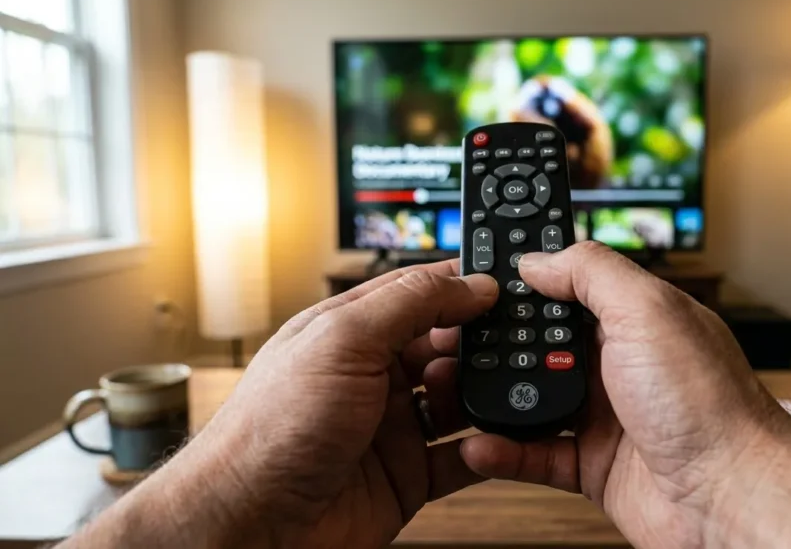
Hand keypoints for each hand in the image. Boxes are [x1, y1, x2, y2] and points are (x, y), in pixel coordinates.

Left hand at [68, 261, 498, 548]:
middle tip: (522, 341)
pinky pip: (462, 457)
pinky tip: (496, 439)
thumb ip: (411, 304)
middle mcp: (373, 376)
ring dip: (488, 394)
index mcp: (352, 332)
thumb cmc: (269, 432)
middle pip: (446, 346)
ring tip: (511, 389)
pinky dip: (487, 448)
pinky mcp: (407, 476)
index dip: (463, 286)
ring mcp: (391, 427)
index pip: (419, 294)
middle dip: (483, 342)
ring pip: (461, 400)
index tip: (507, 284)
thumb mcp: (343, 341)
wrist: (250, 525)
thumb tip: (469, 282)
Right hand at [459, 242, 790, 548]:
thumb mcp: (648, 311)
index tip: (484, 276)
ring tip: (461, 388)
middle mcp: (619, 363)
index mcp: (635, 318)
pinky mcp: (593, 465)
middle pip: (543, 343)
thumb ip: (591, 273)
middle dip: (502, 340)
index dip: (528, 279)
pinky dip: (505, 451)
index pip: (570, 286)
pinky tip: (482, 442)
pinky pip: (535, 455)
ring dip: (496, 395)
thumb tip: (540, 257)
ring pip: (532, 397)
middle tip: (458, 337)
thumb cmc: (712, 407)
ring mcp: (605, 415)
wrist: (732, 498)